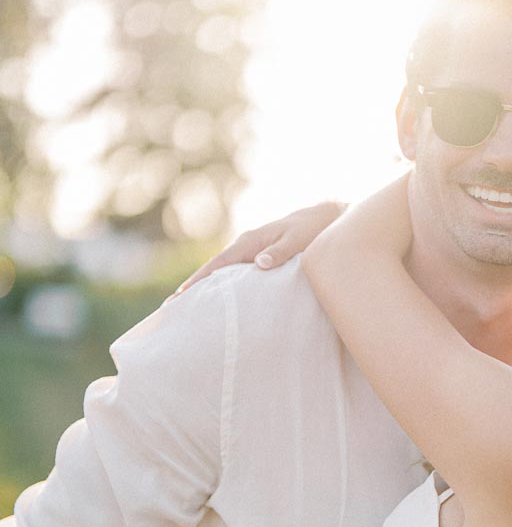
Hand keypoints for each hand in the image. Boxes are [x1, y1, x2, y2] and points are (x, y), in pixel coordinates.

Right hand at [175, 201, 345, 293]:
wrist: (324, 219)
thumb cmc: (312, 231)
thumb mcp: (297, 241)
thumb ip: (280, 252)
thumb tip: (260, 263)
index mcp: (251, 241)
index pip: (219, 263)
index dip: (200, 279)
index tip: (182, 294)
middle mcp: (246, 246)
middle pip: (214, 269)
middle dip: (193, 286)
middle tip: (172, 306)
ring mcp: (250, 252)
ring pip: (222, 272)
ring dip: (205, 288)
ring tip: (186, 307)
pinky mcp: (257, 258)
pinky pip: (235, 274)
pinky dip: (222, 286)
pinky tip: (216, 301)